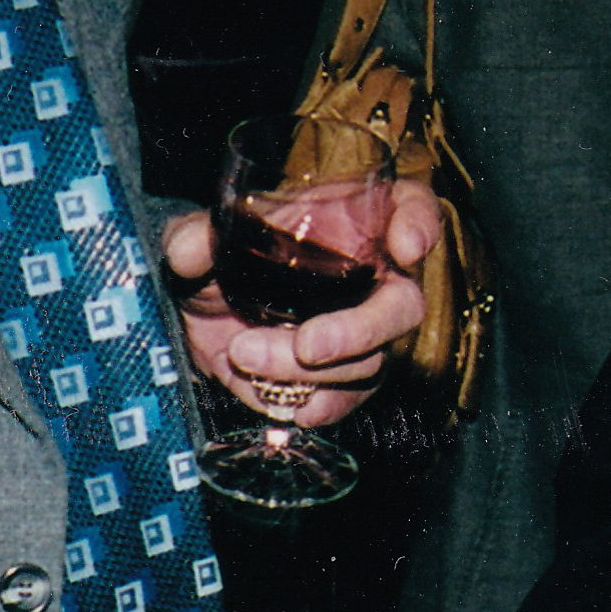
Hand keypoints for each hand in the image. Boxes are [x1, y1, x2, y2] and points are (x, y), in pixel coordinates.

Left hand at [163, 183, 440, 425]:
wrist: (206, 313)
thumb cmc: (222, 256)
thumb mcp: (200, 237)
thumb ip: (194, 238)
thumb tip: (189, 252)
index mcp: (351, 221)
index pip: (411, 207)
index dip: (421, 224)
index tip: (406, 245)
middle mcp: (371, 277)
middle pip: (403, 306)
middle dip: (360, 330)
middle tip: (307, 346)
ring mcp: (361, 332)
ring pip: (368, 363)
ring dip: (304, 371)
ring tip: (243, 353)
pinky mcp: (339, 378)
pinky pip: (345, 400)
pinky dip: (313, 404)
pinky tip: (280, 400)